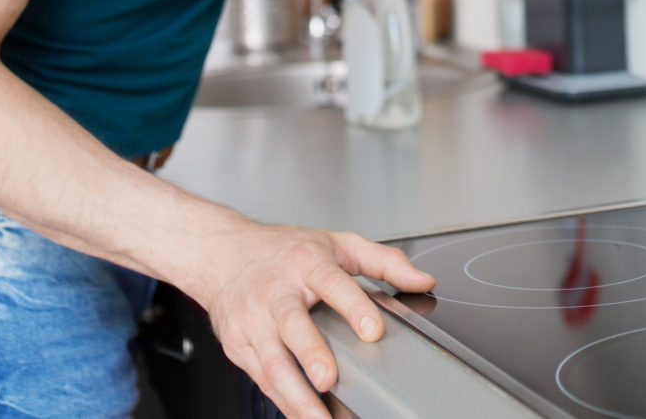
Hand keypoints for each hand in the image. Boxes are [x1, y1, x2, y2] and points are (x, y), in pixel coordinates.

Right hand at [182, 213, 434, 418]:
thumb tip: (422, 280)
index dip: (353, 307)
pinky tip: (300, 414)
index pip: (333, 283)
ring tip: (317, 417)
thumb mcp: (337, 243)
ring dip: (295, 393)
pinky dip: (281, 400)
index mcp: (306, 262)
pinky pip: (261, 377)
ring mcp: (253, 320)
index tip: (373, 331)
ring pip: (272, 361)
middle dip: (311, 354)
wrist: (224, 252)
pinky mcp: (237, 344)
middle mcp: (276, 291)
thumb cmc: (284, 250)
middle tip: (329, 378)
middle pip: (293, 324)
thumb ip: (384, 261)